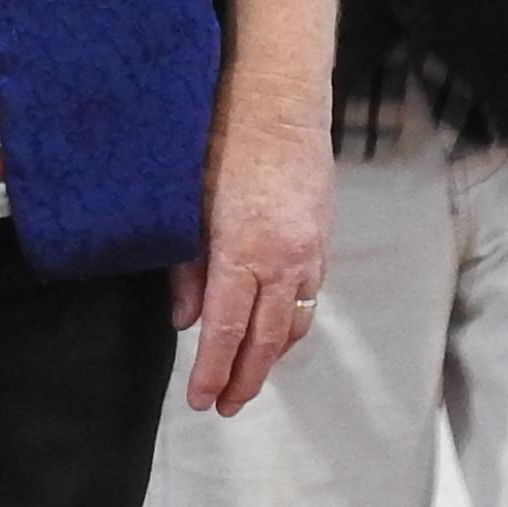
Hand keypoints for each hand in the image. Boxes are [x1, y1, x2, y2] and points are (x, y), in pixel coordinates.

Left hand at [173, 69, 332, 415]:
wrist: (280, 99)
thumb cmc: (224, 140)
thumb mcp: (189, 202)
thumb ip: (186, 265)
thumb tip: (184, 320)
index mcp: (243, 251)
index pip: (226, 329)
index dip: (213, 370)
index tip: (201, 400)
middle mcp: (283, 259)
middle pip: (266, 339)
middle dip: (245, 378)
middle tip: (226, 407)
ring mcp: (309, 250)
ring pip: (295, 321)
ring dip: (272, 356)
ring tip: (249, 379)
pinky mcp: (323, 238)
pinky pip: (310, 295)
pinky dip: (292, 322)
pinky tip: (277, 332)